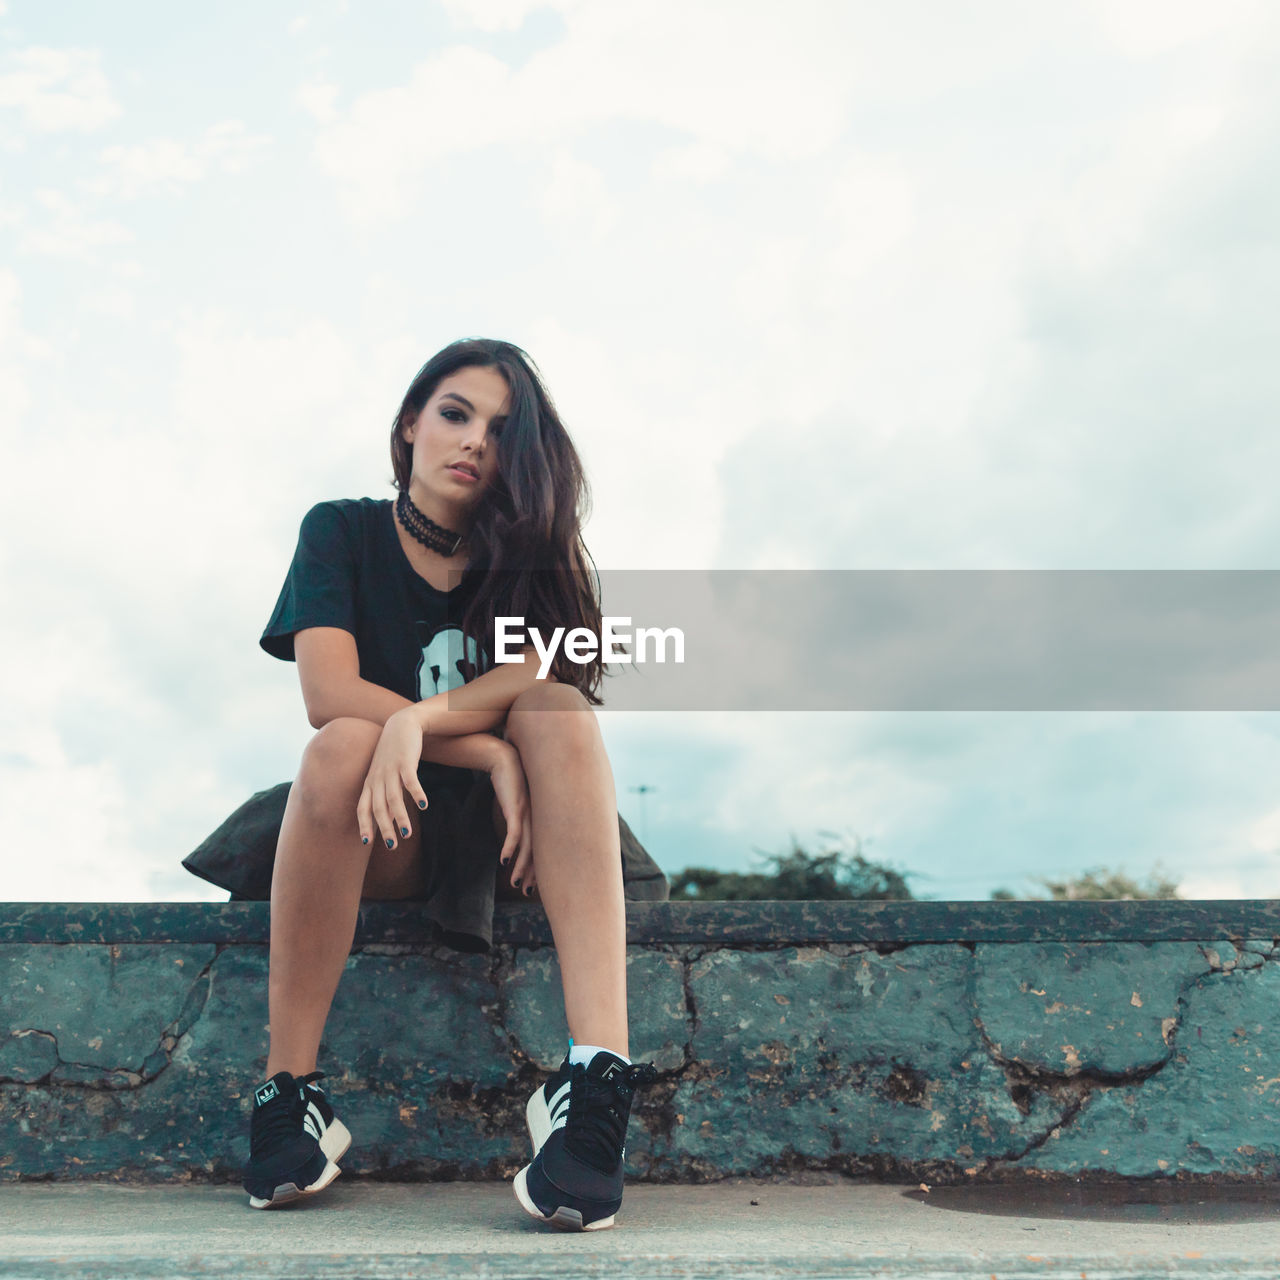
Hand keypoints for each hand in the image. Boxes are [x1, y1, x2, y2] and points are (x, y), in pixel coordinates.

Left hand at [357, 709, 426, 849]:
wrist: (400, 725)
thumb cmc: (392, 754)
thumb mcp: (383, 775)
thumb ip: (383, 795)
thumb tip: (386, 820)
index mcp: (370, 783)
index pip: (362, 807)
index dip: (364, 824)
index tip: (367, 843)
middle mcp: (378, 778)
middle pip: (378, 807)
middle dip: (383, 828)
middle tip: (391, 846)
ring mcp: (391, 770)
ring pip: (393, 798)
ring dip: (399, 817)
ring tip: (407, 833)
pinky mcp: (406, 762)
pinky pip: (410, 781)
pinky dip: (416, 794)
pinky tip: (423, 806)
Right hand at [489, 742, 534, 895]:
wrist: (503, 757)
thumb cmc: (509, 780)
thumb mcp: (517, 801)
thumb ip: (519, 816)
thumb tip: (516, 833)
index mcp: (540, 818)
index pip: (544, 848)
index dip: (539, 867)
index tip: (534, 884)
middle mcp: (537, 817)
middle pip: (539, 851)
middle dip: (533, 873)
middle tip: (528, 892)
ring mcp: (528, 813)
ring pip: (528, 846)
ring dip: (521, 866)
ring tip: (516, 884)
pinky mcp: (516, 807)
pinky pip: (515, 832)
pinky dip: (510, 847)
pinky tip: (504, 860)